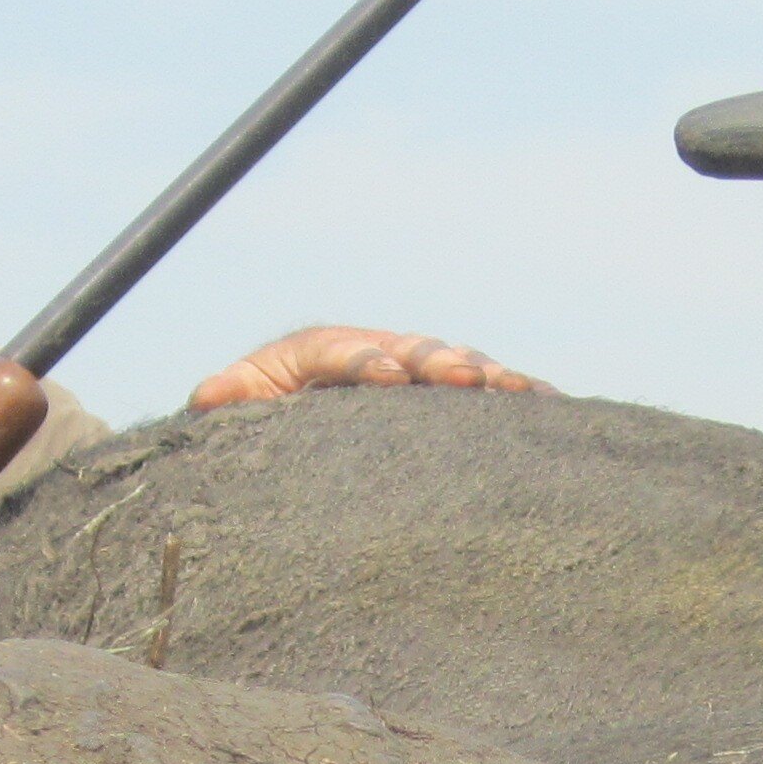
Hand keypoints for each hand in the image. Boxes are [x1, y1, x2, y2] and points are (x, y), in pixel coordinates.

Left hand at [187, 326, 546, 409]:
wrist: (291, 413)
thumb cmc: (261, 413)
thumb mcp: (240, 403)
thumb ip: (230, 397)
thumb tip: (209, 393)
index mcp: (319, 351)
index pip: (345, 353)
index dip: (366, 361)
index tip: (388, 374)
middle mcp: (375, 351)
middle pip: (413, 350)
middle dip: (440, 362)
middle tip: (467, 378)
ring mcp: (414, 369)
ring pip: (456, 364)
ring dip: (489, 376)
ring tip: (521, 392)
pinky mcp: (442, 396)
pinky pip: (484, 393)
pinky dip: (516, 395)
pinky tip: (553, 407)